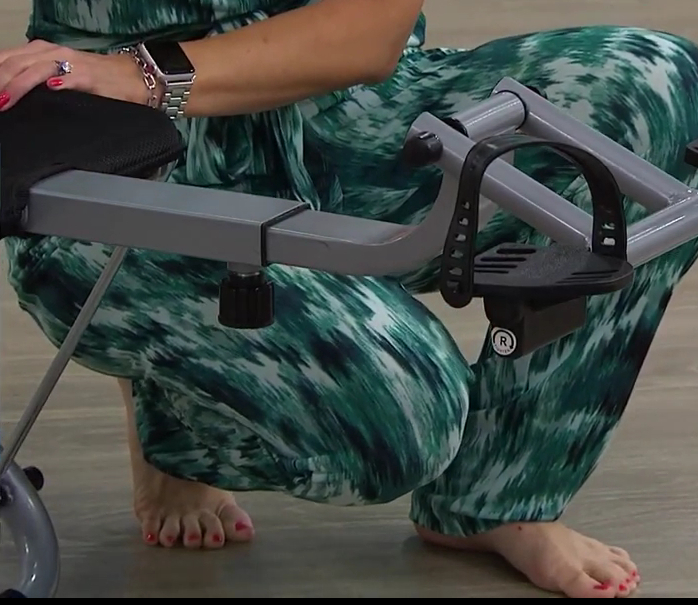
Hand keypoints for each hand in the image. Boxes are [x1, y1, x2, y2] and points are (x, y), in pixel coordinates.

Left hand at [0, 39, 153, 111]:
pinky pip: (71, 78)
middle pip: (16, 63)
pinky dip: (58, 82)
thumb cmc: (97, 80)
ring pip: (35, 69)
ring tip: (5, 100)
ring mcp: (72, 64)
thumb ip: (36, 79)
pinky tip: (50, 88)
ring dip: (18, 84)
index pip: (8, 59)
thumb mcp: (60, 75)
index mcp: (43, 53)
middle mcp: (54, 53)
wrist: (134, 78)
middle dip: (1, 82)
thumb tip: (10, 94)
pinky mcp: (90, 77)